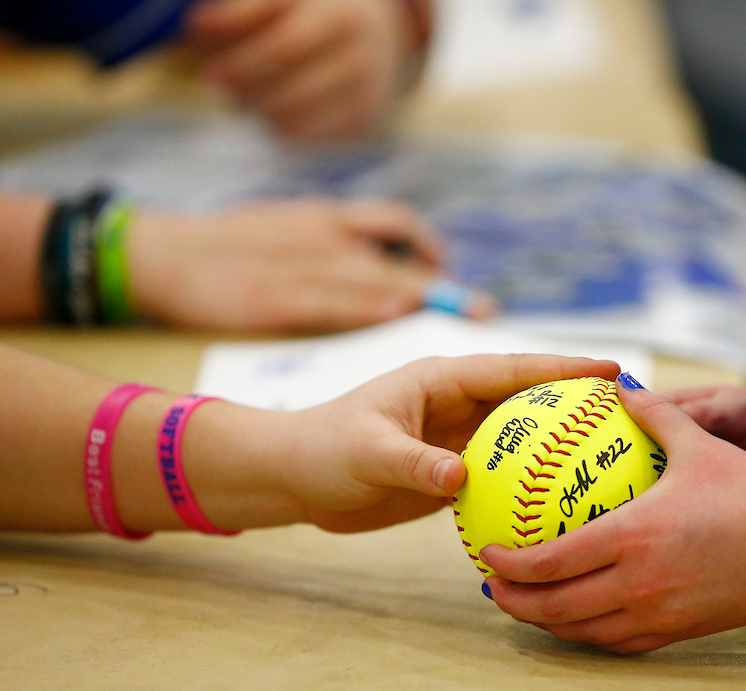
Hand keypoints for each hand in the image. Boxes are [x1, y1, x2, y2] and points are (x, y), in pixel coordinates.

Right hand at [127, 198, 483, 331]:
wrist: (162, 253)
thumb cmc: (227, 246)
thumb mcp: (286, 226)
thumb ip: (332, 241)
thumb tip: (376, 265)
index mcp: (325, 220)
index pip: (395, 224)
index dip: (430, 246)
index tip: (452, 269)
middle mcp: (323, 238)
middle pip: (398, 259)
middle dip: (444, 285)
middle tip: (484, 310)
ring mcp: (301, 266)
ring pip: (376, 278)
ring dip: (421, 297)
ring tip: (460, 317)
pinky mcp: (278, 298)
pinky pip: (332, 302)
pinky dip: (367, 308)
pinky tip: (395, 317)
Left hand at [185, 0, 419, 140]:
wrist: (375, 31)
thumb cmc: (312, 7)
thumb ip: (242, 9)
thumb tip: (196, 27)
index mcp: (340, 16)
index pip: (285, 48)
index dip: (243, 64)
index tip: (208, 75)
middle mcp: (361, 58)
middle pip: (289, 94)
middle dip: (244, 95)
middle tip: (219, 86)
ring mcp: (366, 96)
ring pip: (295, 124)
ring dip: (259, 114)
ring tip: (246, 95)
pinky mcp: (363, 124)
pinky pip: (306, 139)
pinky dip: (279, 126)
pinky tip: (274, 106)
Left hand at [225, 355, 620, 532]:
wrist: (296, 478)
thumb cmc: (324, 452)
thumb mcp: (367, 453)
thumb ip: (414, 463)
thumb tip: (461, 475)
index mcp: (443, 379)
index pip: (514, 370)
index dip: (564, 367)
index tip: (610, 369)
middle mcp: (458, 403)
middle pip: (531, 398)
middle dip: (579, 400)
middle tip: (631, 411)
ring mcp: (460, 436)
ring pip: (524, 437)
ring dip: (562, 443)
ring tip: (615, 455)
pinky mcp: (455, 470)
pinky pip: (505, 474)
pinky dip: (534, 483)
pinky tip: (566, 504)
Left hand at [482, 377, 745, 653]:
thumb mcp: (699, 444)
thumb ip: (654, 414)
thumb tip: (622, 386)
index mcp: (632, 536)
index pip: (548, 563)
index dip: (507, 565)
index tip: (487, 553)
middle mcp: (637, 583)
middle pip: (553, 608)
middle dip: (513, 602)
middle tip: (492, 587)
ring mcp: (658, 614)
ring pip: (582, 633)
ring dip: (545, 624)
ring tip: (526, 608)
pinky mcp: (680, 632)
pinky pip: (619, 643)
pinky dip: (589, 636)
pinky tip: (581, 621)